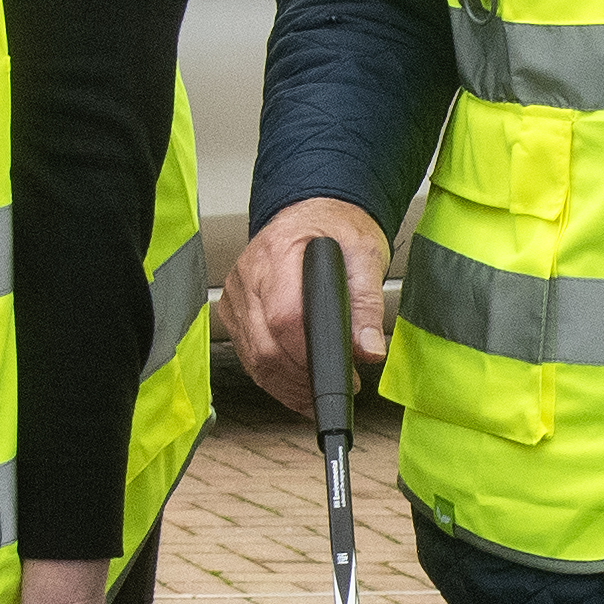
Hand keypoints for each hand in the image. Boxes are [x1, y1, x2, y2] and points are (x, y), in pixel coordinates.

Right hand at [219, 197, 392, 395]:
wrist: (313, 212)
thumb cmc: (335, 229)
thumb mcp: (365, 254)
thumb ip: (368, 302)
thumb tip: (369, 348)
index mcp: (278, 253)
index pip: (284, 317)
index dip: (309, 354)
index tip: (341, 371)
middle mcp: (249, 274)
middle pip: (265, 345)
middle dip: (303, 377)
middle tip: (342, 384)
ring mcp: (237, 295)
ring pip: (254, 358)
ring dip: (289, 385)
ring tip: (322, 390)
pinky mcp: (235, 312)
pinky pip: (248, 356)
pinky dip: (275, 379)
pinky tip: (299, 387)